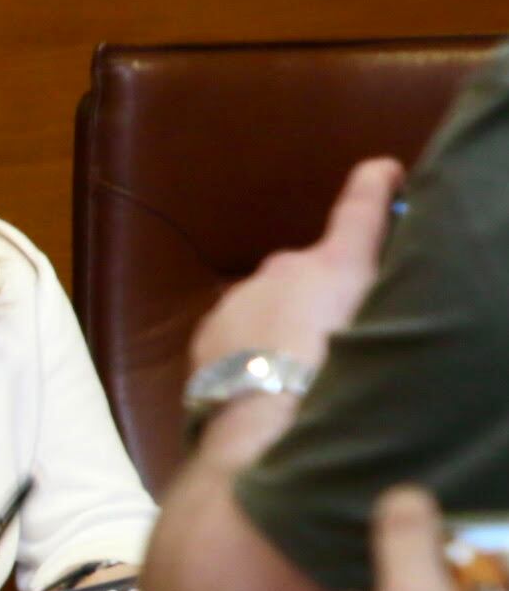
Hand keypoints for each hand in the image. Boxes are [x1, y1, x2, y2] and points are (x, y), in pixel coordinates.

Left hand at [189, 154, 401, 377]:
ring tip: (300, 369)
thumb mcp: (380, 324)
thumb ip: (375, 291)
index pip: (360, 208)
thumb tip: (371, 280)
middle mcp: (282, 268)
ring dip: (283, 325)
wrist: (263, 421)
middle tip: (338, 336)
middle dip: (322, 294)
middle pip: (310, 271)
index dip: (375, 184)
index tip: (383, 169)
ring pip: (269, 303)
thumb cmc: (336, 375)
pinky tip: (264, 381)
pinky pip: (238, 332)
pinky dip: (252, 348)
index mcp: (334, 263)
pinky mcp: (207, 332)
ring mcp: (239, 298)